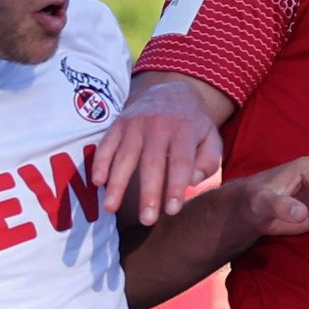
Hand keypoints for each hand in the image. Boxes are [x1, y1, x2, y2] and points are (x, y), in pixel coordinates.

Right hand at [91, 82, 222, 225]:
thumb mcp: (211, 138)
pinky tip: (97, 182)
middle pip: (151, 162)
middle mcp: (158, 125)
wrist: (171, 88)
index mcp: (184, 130)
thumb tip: (192, 180)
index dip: (175, 186)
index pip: (180, 162)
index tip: (171, 210)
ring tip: (111, 208)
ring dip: (117, 183)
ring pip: (125, 156)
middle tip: (146, 220)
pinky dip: (100, 162)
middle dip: (148, 193)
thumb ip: (208, 161)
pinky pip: (107, 144)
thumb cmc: (193, 125)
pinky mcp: (118, 123)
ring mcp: (135, 123)